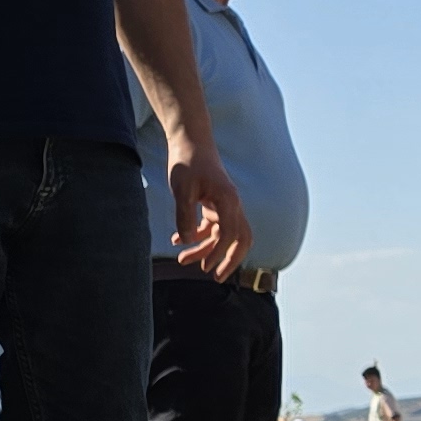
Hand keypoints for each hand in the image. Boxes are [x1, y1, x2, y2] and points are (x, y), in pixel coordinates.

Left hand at [167, 148, 249, 277]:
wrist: (191, 141)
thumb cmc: (187, 162)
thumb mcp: (181, 190)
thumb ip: (185, 216)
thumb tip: (188, 241)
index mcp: (229, 201)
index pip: (230, 235)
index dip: (218, 253)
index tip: (204, 267)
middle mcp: (232, 205)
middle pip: (241, 240)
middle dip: (230, 261)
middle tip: (216, 278)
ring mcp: (225, 205)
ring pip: (224, 235)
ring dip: (207, 250)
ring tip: (183, 261)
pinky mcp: (216, 204)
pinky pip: (213, 227)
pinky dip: (199, 236)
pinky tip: (179, 241)